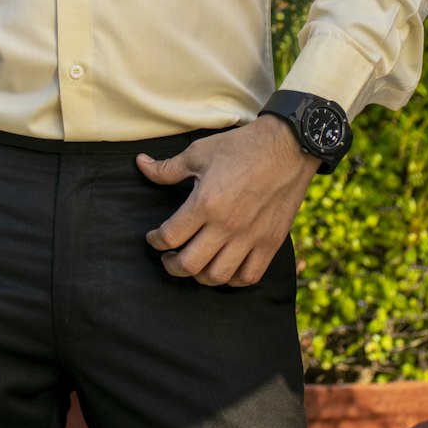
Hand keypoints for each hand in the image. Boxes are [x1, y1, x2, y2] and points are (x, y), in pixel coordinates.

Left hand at [137, 116, 319, 286]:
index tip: (153, 237)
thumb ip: (168, 168)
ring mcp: (250, 238)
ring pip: (217, 276)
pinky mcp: (270, 243)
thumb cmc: (241, 147)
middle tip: (168, 258)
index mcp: (206, 203)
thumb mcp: (199, 152)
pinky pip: (248, 276)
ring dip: (198, 275)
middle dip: (171, 265)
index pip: (170, 236)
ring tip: (193, 264)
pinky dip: (232, 280)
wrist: (286, 148)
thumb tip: (141, 165)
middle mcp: (227, 226)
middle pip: (189, 264)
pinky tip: (224, 268)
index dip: (155, 240)